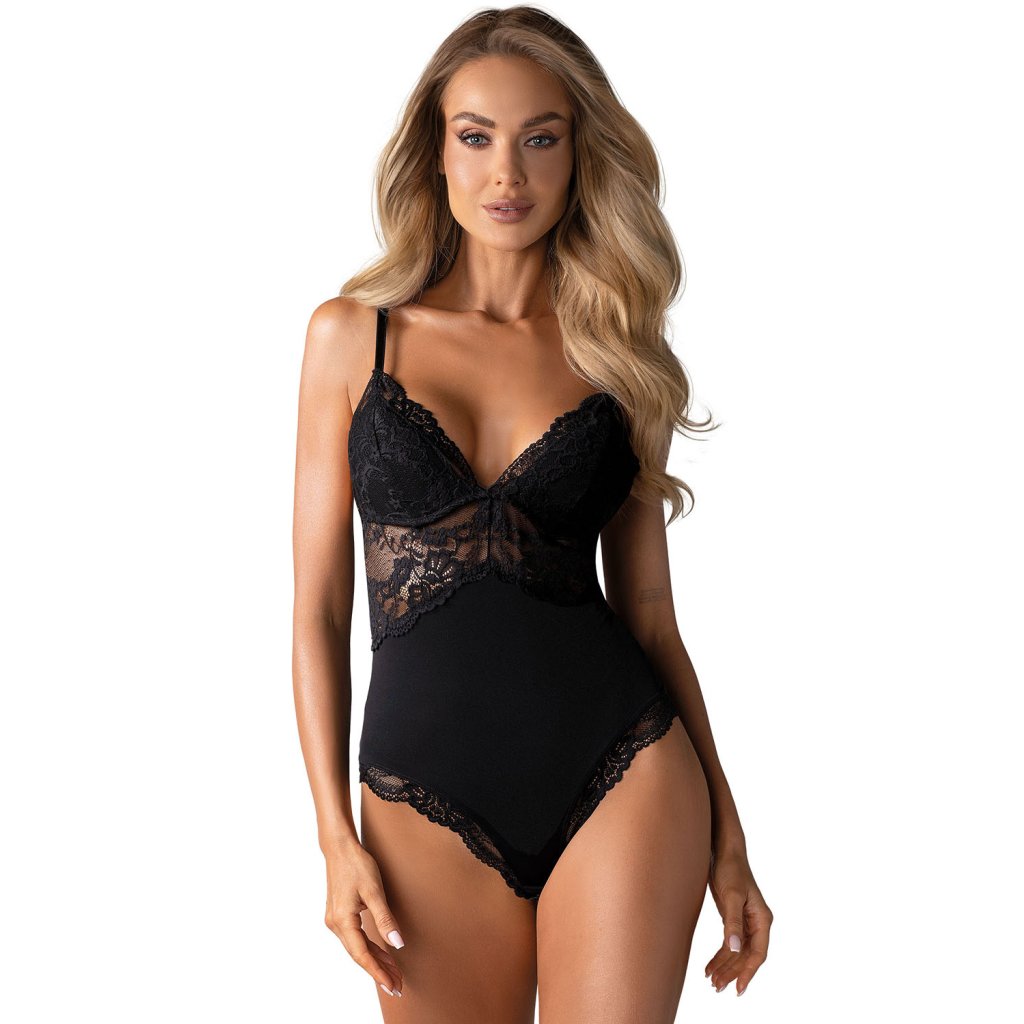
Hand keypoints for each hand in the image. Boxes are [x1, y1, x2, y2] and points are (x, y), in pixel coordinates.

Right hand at [323, 840, 405, 998]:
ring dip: (375, 960)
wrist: (340, 848)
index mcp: (343, 920)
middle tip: (398, 985)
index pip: (362, 955)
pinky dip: (370, 947)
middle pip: (359, 955)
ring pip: (358, 948)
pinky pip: (355, 938)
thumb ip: (385, 919)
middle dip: (379, 971)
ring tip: (395, 973)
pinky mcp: (340, 915)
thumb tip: (397, 944)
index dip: (378, 972)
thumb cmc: (357, 865)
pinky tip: (382, 954)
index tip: (392, 986)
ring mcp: (336, 920)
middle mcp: (336, 924)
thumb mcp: (375, 891)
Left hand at [704, 846, 771, 995]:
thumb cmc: (730, 869)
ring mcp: (745, 922)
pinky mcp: (733, 919)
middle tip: (717, 988)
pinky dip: (720, 956)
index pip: (758, 953)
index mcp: (762, 919)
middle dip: (732, 972)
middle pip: (746, 956)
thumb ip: (732, 922)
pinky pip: (729, 944)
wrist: (723, 851)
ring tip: (712, 982)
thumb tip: (733, 948)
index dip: (748, 972)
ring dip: (725, 967)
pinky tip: (710, 967)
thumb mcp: (730, 895)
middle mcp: (757, 923)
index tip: (737, 989)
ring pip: (737, 952)